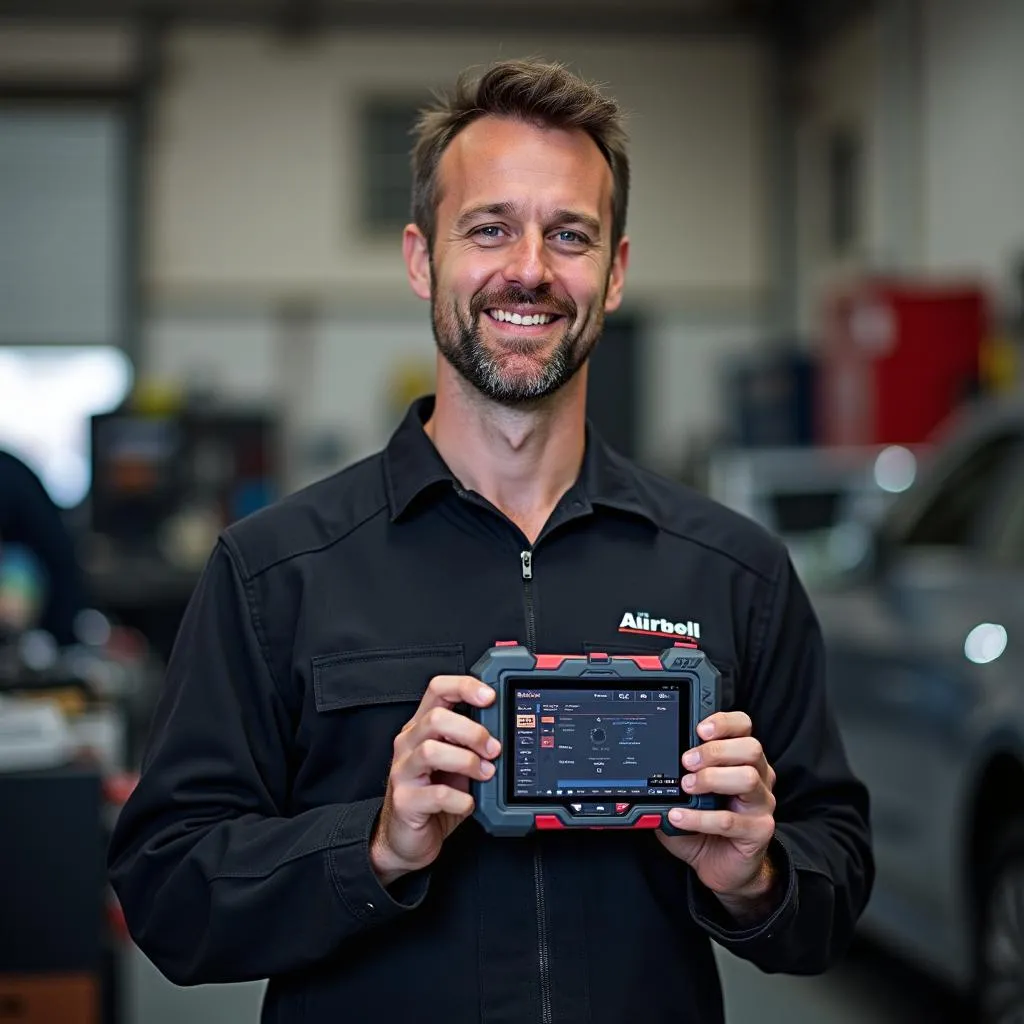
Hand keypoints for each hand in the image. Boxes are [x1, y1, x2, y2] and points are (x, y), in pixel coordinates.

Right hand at [370, 675, 499, 886]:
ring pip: (431, 751)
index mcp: (422, 727)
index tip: (490, 697)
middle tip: (493, 749)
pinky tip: (468, 803)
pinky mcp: (405, 801)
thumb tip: (504, 733)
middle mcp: (409, 744)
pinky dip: (460, 799)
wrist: (406, 838)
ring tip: (485, 774)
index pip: (438, 689)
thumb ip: (471, 745)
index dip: (464, 687)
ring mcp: (403, 771)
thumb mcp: (456, 764)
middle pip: (435, 717)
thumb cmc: (435, 795)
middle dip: (471, 731)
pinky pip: (435, 794)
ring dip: (467, 761)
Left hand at [656, 712, 777, 911]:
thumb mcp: (686, 795)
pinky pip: (730, 820)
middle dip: (715, 751)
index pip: (744, 727)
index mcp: (742, 759)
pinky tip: (679, 817)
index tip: (699, 729)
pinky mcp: (759, 831)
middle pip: (750, 748)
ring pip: (748, 778)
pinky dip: (699, 817)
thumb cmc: (703, 825)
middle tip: (687, 762)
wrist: (720, 866)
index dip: (724, 722)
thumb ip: (675, 777)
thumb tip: (648, 764)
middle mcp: (759, 777)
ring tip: (687, 786)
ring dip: (712, 779)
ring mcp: (762, 804)